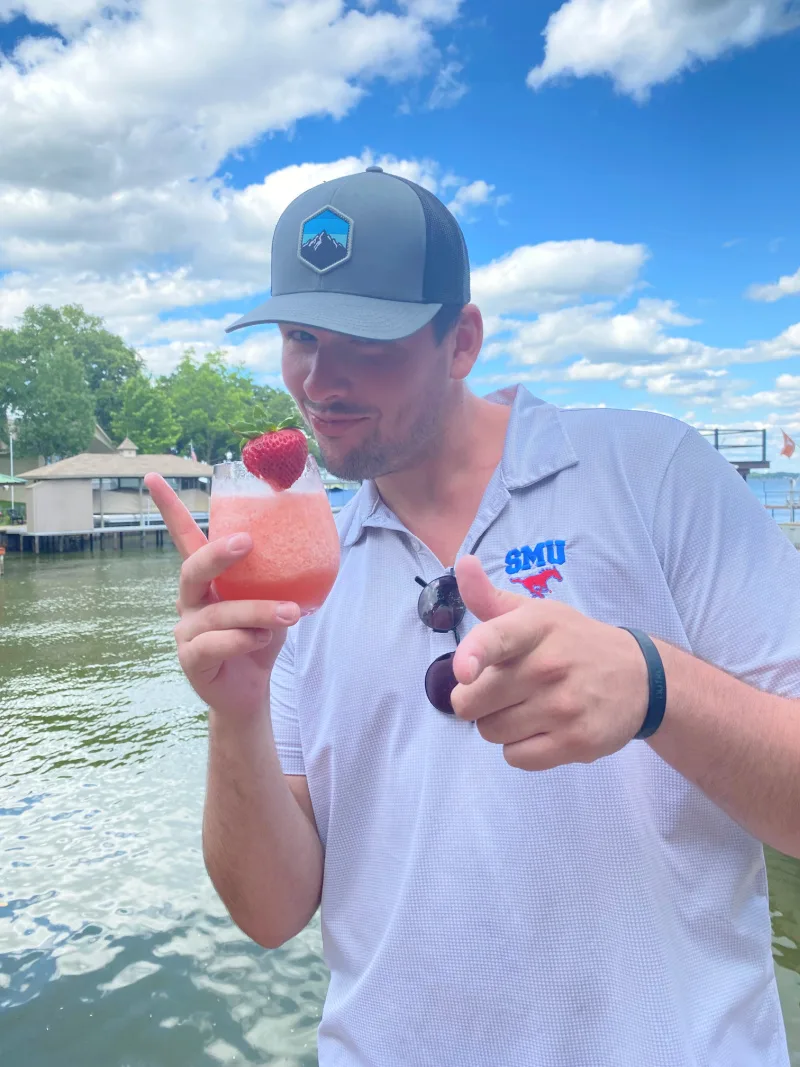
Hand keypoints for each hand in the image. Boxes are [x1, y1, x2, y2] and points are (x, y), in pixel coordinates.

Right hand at [144, 474, 299, 718]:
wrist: (251, 690)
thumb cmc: (260, 636)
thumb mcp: (273, 600)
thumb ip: (278, 576)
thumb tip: (313, 539)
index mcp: (207, 580)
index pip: (184, 538)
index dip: (169, 508)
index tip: (152, 475)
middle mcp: (190, 600)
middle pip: (192, 568)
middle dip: (218, 553)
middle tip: (249, 542)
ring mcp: (186, 630)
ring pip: (218, 612)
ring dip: (257, 611)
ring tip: (290, 613)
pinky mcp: (190, 659)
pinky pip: (215, 644)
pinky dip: (243, 640)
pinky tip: (261, 640)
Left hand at [450, 555, 648, 770]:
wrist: (641, 677)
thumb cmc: (574, 642)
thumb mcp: (537, 613)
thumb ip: (490, 597)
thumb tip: (461, 563)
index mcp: (536, 627)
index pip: (497, 639)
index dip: (474, 656)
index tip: (464, 672)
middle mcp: (549, 666)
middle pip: (473, 702)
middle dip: (477, 699)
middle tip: (502, 690)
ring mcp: (564, 707)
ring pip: (490, 732)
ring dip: (499, 724)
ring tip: (526, 707)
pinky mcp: (576, 742)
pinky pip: (515, 757)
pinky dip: (520, 748)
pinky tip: (541, 729)